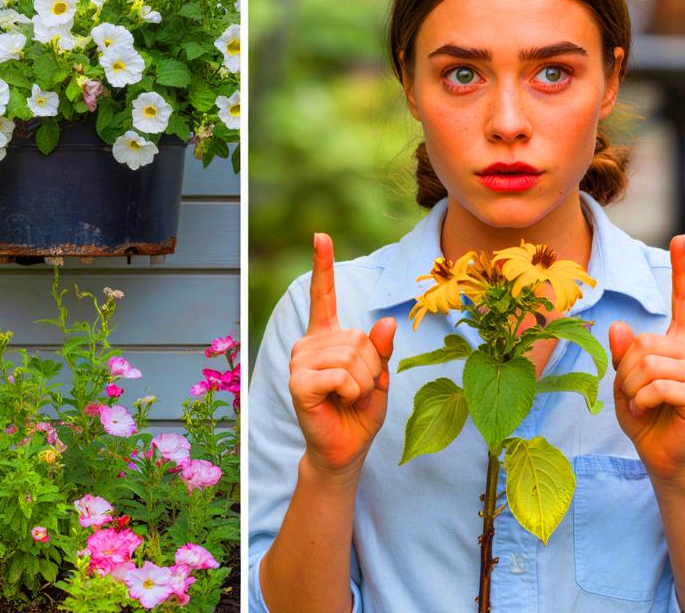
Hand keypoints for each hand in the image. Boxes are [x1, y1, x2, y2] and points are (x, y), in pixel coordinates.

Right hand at [288, 233, 396, 475]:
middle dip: (372, 367)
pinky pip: (340, 375)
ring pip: (353, 356)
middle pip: (360, 338)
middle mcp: (310, 343)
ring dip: (363, 382)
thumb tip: (386, 323)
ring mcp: (300, 362)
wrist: (345, 449)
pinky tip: (339, 401)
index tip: (320, 236)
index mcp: (328, 336)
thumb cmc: (360, 411)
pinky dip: (352, 391)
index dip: (322, 265)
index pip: (324, 294)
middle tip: (358, 389)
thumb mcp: (380, 375)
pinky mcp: (298, 382)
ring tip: (348, 396)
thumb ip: (382, 349)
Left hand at [609, 235, 684, 483]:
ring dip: (631, 388)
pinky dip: (642, 402)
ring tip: (640, 404)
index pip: (684, 299)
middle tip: (631, 394)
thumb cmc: (644, 414)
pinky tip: (648, 412)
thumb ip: (623, 353)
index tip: (680, 237)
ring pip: (648, 364)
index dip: (681, 269)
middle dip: (624, 371)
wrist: (660, 454)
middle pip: (643, 342)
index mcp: (680, 342)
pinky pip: (659, 386)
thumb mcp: (624, 380)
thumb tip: (619, 326)